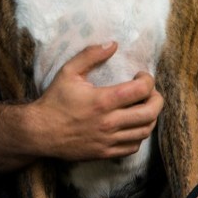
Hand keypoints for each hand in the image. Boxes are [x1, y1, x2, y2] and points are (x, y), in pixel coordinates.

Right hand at [30, 42, 163, 161]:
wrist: (40, 131)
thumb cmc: (54, 100)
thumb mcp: (68, 72)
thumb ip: (90, 55)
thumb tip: (113, 44)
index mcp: (102, 100)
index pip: (141, 90)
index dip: (148, 80)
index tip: (142, 76)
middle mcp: (109, 122)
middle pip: (150, 112)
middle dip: (157, 99)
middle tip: (152, 93)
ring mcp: (109, 139)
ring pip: (145, 131)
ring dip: (151, 117)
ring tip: (144, 108)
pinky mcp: (106, 152)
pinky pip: (133, 146)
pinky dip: (139, 135)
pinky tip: (132, 125)